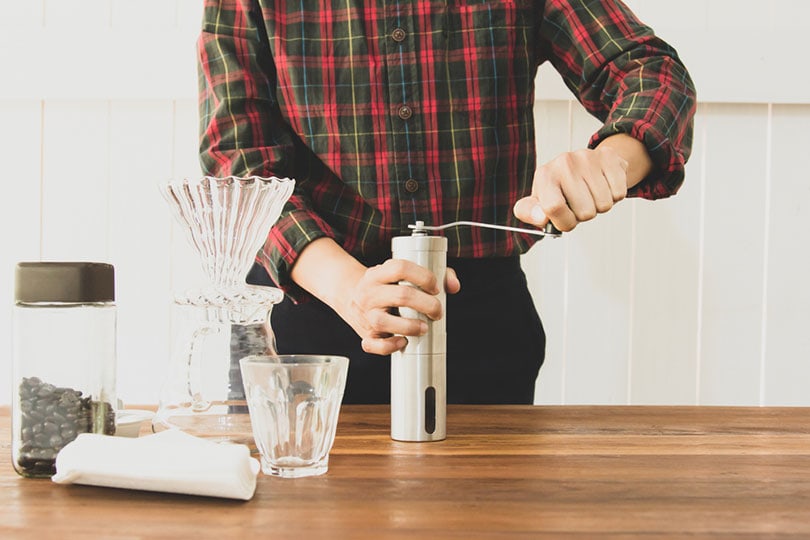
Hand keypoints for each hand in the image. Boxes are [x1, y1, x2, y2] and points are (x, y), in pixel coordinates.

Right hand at [342, 261, 459, 355]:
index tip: (436, 288)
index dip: (423, 277)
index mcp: (378, 274)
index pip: (400, 268)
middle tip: (437, 311)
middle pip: (401, 296)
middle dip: (427, 305)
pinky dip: (389, 346)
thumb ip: (434, 274)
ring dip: (410, 327)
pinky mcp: (365, 334)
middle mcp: (369, 293)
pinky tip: (403, 342)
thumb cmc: (387, 285)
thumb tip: (454, 287)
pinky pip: (372, 344)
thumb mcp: (401, 274)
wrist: (350, 295)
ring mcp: (365, 314)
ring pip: (384, 321)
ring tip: (424, 328)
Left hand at [513, 144, 628, 231]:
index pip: (554, 207)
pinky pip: (619, 193)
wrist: (582, 165)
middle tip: (579, 202)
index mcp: (544, 175)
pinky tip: (603, 186)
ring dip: (599, 206)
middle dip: (584, 215)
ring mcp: (587, 158)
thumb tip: (541, 217)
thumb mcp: (538, 201)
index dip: (564, 221)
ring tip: (590, 194)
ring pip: (604, 205)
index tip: (565, 218)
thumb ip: (530, 212)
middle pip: (585, 213)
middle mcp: (564, 162)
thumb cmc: (559, 189)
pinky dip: (614, 196)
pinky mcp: (608, 157)